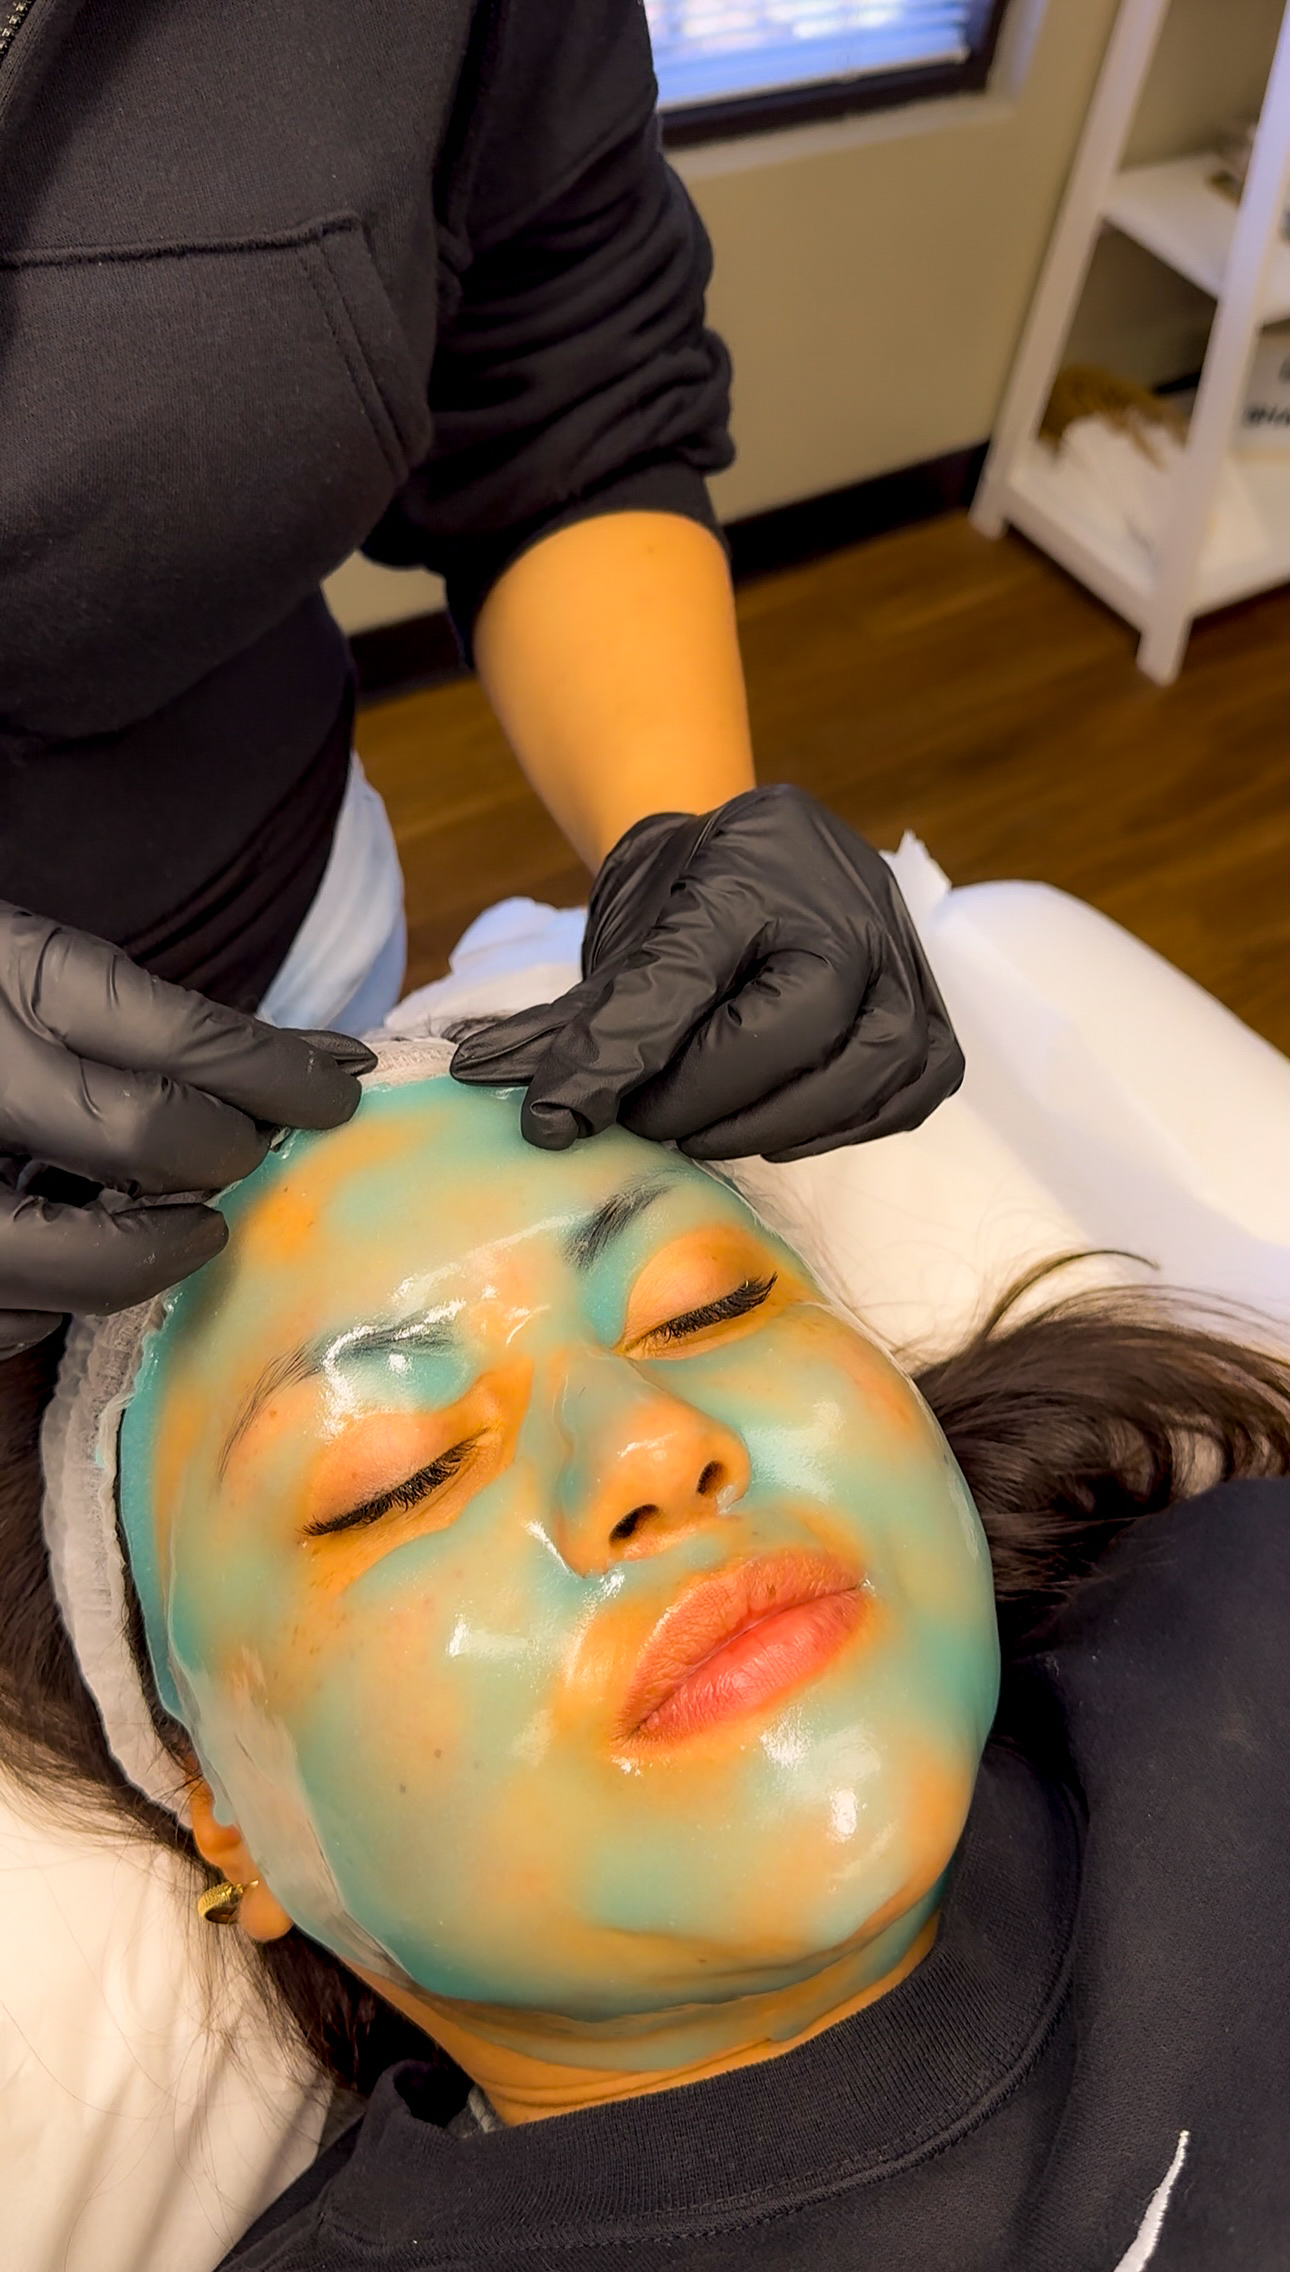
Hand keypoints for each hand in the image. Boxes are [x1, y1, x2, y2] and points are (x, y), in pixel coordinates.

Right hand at [0, 903, 375, 1355]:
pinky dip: (57, 1298)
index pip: (180, 1032)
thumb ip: (147, 1018)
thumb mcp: (26, 961)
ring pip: (70, 1253)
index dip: (277, 1072)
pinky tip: (81, 1257)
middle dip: (223, 1153)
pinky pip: (5, 1312)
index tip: (338, 1088)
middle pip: (142, 1133)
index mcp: (10, 970)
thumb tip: (326, 1065)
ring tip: (190, 1225)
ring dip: (154, 1247)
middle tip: (248, 1155)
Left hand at [450, 785, 963, 1160]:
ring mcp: (902, 954)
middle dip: (711, 1102)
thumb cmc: (688, 900)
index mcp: (753, 868)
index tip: (558, 1118)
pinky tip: (779, 1128)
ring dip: (779, 1124)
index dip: (620, 1060)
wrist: (753, 858)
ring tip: (709, 1132)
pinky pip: (913, 1085)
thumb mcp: (626, 941)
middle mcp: (848, 903)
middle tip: (650, 1124)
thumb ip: (587, 1025)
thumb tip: (530, 1111)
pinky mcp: (930, 1007)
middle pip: (799, 1027)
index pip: (684, 977)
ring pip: (871, 1065)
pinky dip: (847, 1124)